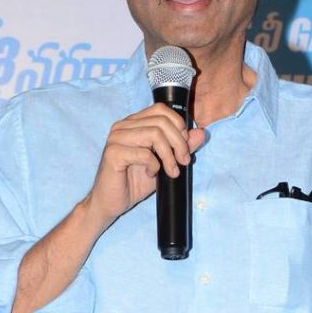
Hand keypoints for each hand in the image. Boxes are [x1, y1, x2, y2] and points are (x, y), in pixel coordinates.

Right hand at [84, 103, 205, 228]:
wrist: (110, 202)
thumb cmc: (133, 182)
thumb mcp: (164, 163)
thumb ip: (180, 147)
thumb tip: (201, 133)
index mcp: (133, 123)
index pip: (161, 109)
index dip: (178, 125)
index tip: (185, 146)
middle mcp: (123, 126)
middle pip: (161, 122)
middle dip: (179, 143)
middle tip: (183, 162)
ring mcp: (116, 138)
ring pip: (154, 134)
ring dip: (169, 156)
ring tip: (171, 172)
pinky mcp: (113, 153)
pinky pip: (144, 153)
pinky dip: (153, 165)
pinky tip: (150, 174)